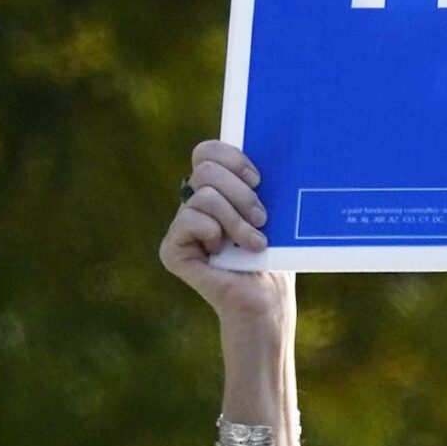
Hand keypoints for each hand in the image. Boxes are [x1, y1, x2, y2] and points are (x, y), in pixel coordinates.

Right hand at [160, 140, 292, 329]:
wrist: (267, 299)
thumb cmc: (275, 257)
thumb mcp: (272, 211)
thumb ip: (256, 183)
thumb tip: (267, 145)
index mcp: (218, 189)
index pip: (208, 151)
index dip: (231, 157)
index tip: (259, 179)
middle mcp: (195, 204)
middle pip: (204, 169)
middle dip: (240, 192)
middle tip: (262, 217)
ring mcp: (181, 227)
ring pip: (203, 195)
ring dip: (236, 220)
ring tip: (254, 244)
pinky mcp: (172, 249)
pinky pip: (189, 219)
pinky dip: (213, 232)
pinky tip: (222, 252)